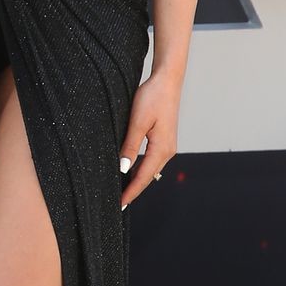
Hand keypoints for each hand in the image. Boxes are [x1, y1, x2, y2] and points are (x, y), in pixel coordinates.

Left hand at [119, 67, 179, 209]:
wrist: (167, 81)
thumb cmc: (152, 97)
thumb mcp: (137, 122)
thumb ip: (130, 146)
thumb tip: (124, 169)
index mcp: (162, 149)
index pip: (143, 178)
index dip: (131, 192)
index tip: (119, 205)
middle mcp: (167, 150)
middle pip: (148, 177)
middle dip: (133, 190)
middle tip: (117, 203)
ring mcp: (168, 146)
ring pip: (150, 169)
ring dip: (137, 180)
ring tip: (122, 191)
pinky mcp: (164, 140)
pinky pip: (151, 160)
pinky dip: (141, 169)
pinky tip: (131, 171)